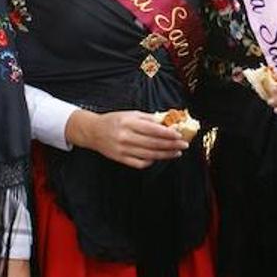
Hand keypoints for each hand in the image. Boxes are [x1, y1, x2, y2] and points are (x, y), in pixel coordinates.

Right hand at [65, 109, 187, 168]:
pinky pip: (140, 163)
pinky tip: (159, 157)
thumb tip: (167, 122)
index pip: (153, 130)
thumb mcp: (130, 114)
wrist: (93, 131)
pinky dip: (151, 161)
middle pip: (153, 144)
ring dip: (165, 154)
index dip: (168, 134)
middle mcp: (125, 137)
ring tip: (176, 153)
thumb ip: (148, 118)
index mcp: (128, 123)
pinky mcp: (120, 159)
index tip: (179, 135)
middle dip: (171, 145)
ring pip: (149, 155)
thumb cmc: (113, 120)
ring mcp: (123, 149)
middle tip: (183, 145)